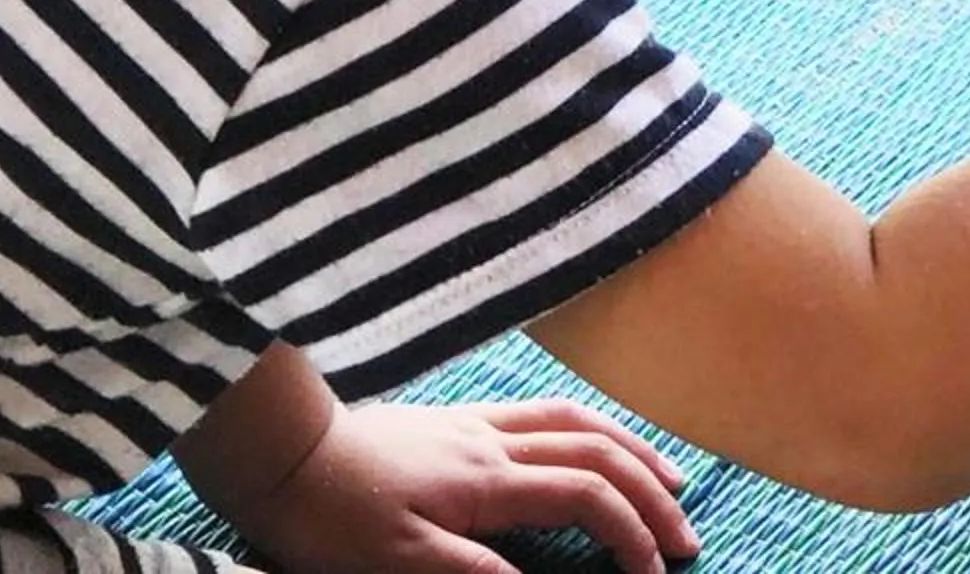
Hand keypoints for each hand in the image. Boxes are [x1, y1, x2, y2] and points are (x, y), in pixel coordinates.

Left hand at [238, 399, 698, 573]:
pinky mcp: (457, 419)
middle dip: (650, 492)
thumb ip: (472, 571)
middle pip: (596, 452)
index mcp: (485, 480)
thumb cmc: (332, 516)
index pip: (585, 495)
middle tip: (687, 535)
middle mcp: (492, 441)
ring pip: (576, 421)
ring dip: (630, 448)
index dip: (630, 533)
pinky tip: (592, 439)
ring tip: (668, 478)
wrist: (282, 453)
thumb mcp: (395, 561)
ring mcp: (476, 423)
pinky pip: (542, 411)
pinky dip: (587, 425)